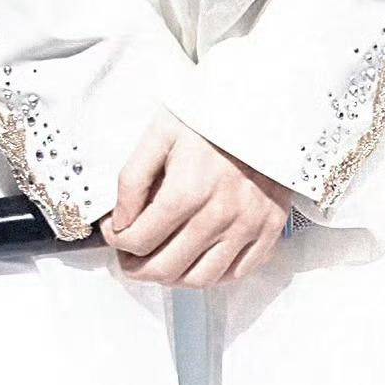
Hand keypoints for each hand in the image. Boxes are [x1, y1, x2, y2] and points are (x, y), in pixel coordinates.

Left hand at [97, 112, 295, 283]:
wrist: (264, 104)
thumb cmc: (209, 118)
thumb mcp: (159, 136)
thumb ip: (131, 181)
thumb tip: (119, 222)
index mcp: (187, 191)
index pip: (139, 241)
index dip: (116, 241)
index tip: (115, 231)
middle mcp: (219, 215)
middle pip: (165, 268)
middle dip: (137, 268)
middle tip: (130, 256)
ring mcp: (248, 225)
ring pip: (200, 279)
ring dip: (172, 278)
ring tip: (160, 260)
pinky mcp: (270, 228)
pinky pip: (238, 272)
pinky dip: (212, 276)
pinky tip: (197, 259)